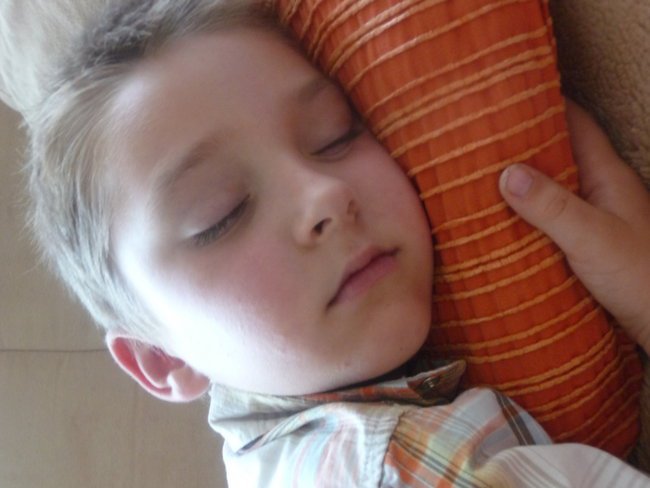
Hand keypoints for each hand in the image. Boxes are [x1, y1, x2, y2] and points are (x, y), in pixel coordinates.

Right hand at [499, 100, 649, 352]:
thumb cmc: (642, 277)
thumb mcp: (592, 238)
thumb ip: (552, 206)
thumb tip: (506, 173)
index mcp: (606, 174)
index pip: (574, 120)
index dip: (542, 101)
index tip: (505, 92)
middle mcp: (599, 189)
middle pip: (557, 150)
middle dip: (521, 140)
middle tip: (478, 135)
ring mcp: (593, 216)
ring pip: (551, 185)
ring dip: (521, 178)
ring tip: (478, 173)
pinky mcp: (585, 243)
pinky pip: (549, 216)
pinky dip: (525, 211)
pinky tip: (500, 219)